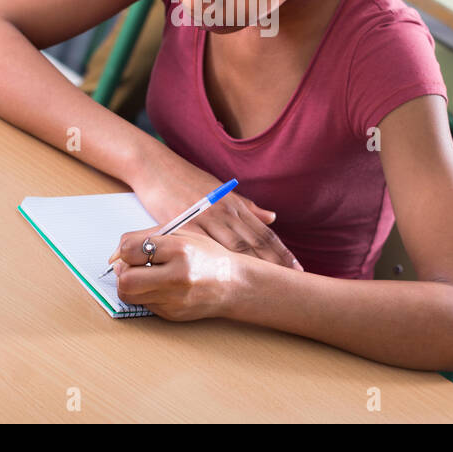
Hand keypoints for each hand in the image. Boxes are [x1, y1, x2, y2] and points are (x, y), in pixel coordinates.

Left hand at [111, 230, 246, 320]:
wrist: (233, 284)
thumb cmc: (206, 255)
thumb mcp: (180, 235)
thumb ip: (146, 238)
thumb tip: (115, 255)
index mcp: (180, 249)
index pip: (130, 250)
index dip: (124, 250)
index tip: (130, 251)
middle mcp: (177, 276)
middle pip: (125, 279)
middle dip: (122, 271)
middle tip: (131, 266)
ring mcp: (174, 299)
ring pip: (129, 295)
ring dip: (129, 284)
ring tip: (143, 275)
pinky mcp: (172, 314)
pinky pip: (143, 304)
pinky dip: (144, 294)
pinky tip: (159, 287)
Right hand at [125, 148, 301, 269]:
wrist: (155, 166)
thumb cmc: (187, 180)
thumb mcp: (220, 191)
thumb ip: (246, 206)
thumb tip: (273, 217)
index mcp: (235, 205)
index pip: (264, 232)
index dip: (282, 252)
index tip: (297, 269)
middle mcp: (225, 211)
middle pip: (254, 242)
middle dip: (275, 263)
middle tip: (293, 283)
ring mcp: (205, 217)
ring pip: (234, 246)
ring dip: (253, 266)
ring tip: (268, 285)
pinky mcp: (184, 223)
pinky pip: (205, 247)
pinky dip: (218, 263)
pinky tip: (226, 278)